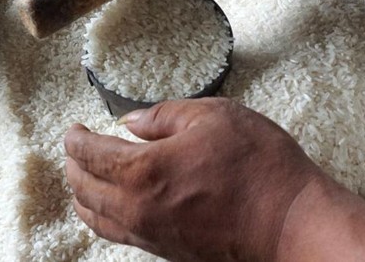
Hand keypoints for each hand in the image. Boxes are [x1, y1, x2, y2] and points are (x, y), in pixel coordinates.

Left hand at [64, 98, 325, 260]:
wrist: (291, 225)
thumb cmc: (259, 167)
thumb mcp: (215, 116)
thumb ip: (165, 115)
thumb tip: (131, 122)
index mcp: (143, 169)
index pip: (90, 154)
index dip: (75, 139)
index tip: (73, 129)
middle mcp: (137, 207)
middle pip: (83, 188)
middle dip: (73, 165)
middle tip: (74, 148)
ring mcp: (150, 234)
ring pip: (95, 217)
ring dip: (82, 194)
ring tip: (83, 177)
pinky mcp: (165, 251)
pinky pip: (117, 234)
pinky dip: (102, 216)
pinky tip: (110, 205)